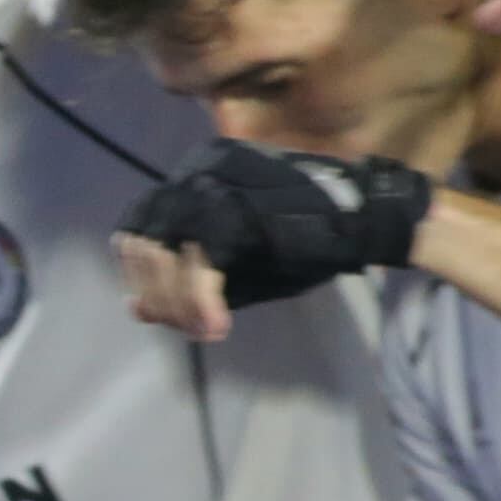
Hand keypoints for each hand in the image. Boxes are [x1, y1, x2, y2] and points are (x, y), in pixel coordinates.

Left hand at [111, 140, 432, 318]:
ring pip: (164, 253)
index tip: (167, 313)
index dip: (142, 278)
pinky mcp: (238, 208)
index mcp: (193, 175)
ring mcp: (215, 184)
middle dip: (158, 295)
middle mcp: (196, 171)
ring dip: (178, 303)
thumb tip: (134, 309)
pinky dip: (202, 302)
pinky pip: (200, 263)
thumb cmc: (307, 241)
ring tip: (207, 329)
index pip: (137, 228)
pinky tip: (219, 326)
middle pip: (139, 240)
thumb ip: (186, 283)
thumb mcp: (237, 265)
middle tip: (189, 327)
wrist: (366, 221)